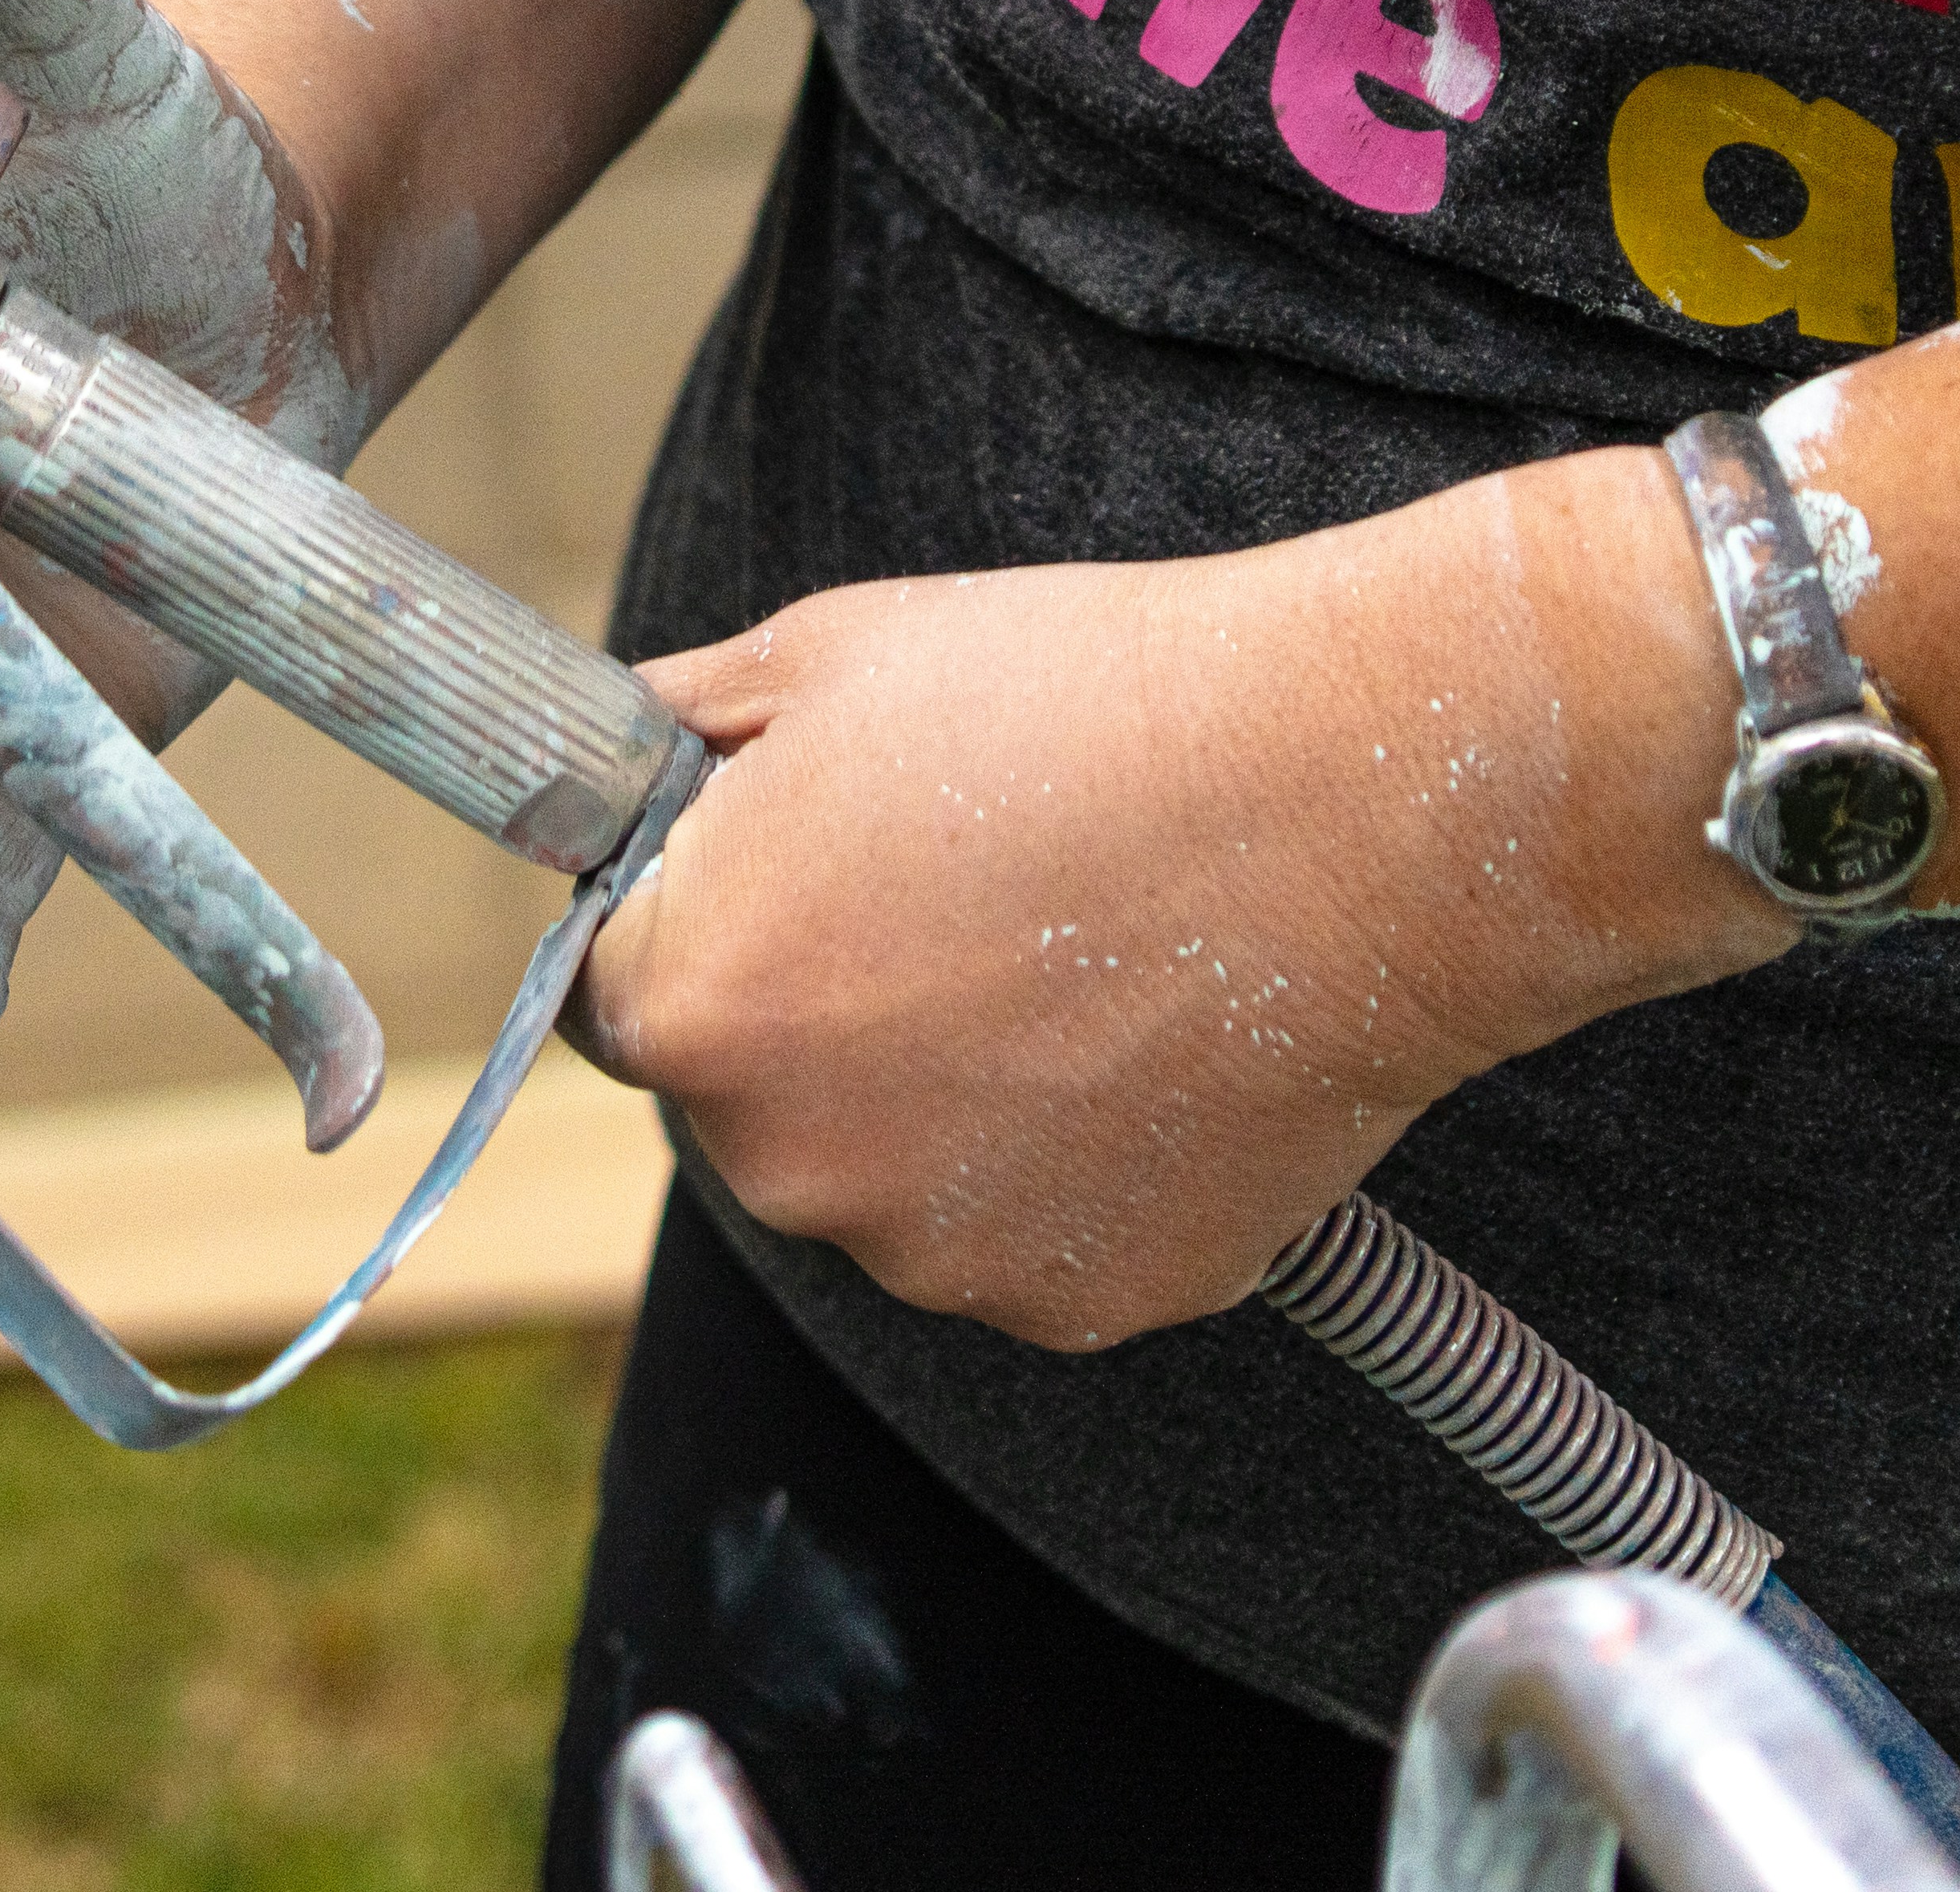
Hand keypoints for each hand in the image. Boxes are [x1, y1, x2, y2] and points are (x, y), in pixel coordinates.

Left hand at [570, 452, 1779, 1348]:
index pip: (611, 991)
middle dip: (823, 1013)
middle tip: (963, 896)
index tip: (792, 870)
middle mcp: (789, 1166)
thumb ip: (676, 734)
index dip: (696, 918)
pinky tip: (1152, 1038)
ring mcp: (942, 1255)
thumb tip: (612, 759)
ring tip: (1076, 957)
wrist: (1348, 799)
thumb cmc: (1087, 701)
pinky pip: (1037, 1234)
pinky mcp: (1085, 1302)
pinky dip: (1078, 1162)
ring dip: (950, 1096)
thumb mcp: (828, 657)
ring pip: (900, 1176)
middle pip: (757, 1101)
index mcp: (693, 1007)